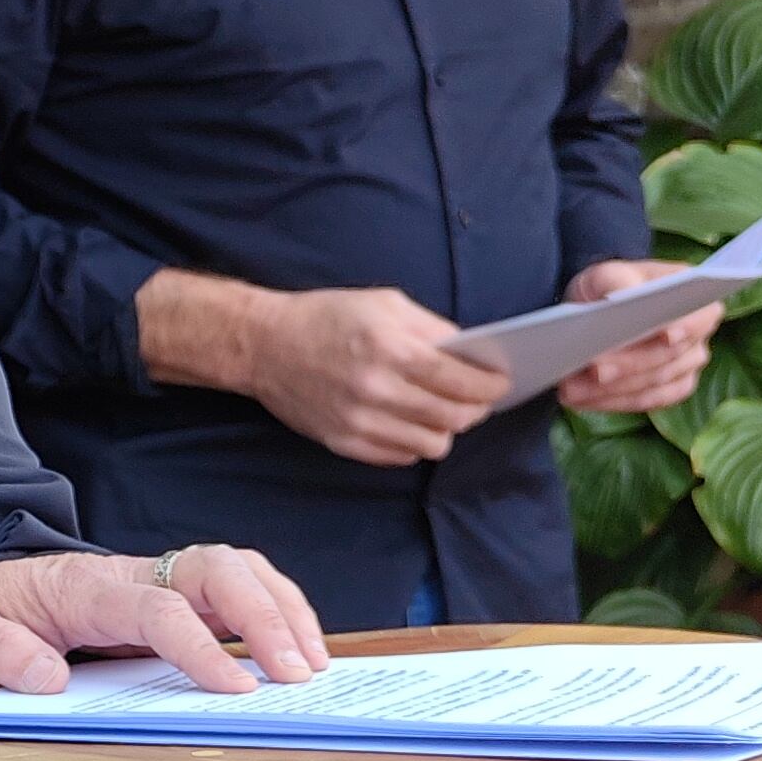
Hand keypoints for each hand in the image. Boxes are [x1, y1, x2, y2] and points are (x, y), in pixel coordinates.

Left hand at [0, 543, 328, 695]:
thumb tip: (46, 678)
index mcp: (84, 588)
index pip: (155, 607)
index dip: (199, 645)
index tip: (236, 689)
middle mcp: (132, 575)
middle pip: (215, 569)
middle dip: (265, 615)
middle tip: (299, 676)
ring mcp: (159, 581)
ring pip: (238, 571)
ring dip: (284, 610)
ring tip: (315, 668)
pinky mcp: (176, 595)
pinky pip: (239, 589)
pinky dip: (279, 612)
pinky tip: (300, 654)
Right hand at [139, 269, 509, 466]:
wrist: (261, 343)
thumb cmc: (325, 317)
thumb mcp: (383, 303)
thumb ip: (432, 329)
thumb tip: (473, 356)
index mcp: (391, 348)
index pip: (462, 382)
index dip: (491, 386)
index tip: (500, 383)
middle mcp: (377, 389)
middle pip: (454, 418)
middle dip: (474, 409)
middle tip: (474, 399)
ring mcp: (360, 421)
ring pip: (433, 445)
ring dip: (444, 429)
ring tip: (436, 412)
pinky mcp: (344, 442)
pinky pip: (401, 457)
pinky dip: (412, 442)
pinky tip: (405, 422)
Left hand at [558, 258, 723, 415]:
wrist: (598, 308)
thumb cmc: (607, 286)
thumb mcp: (606, 274)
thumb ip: (618, 280)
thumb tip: (625, 295)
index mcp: (695, 298)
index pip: (699, 315)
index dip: (685, 327)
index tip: (666, 335)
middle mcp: (699, 334)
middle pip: (668, 355)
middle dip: (628, 365)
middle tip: (592, 369)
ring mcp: (688, 363)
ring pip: (654, 383)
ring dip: (611, 389)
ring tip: (571, 389)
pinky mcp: (671, 388)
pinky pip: (646, 401)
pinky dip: (612, 402)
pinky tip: (582, 401)